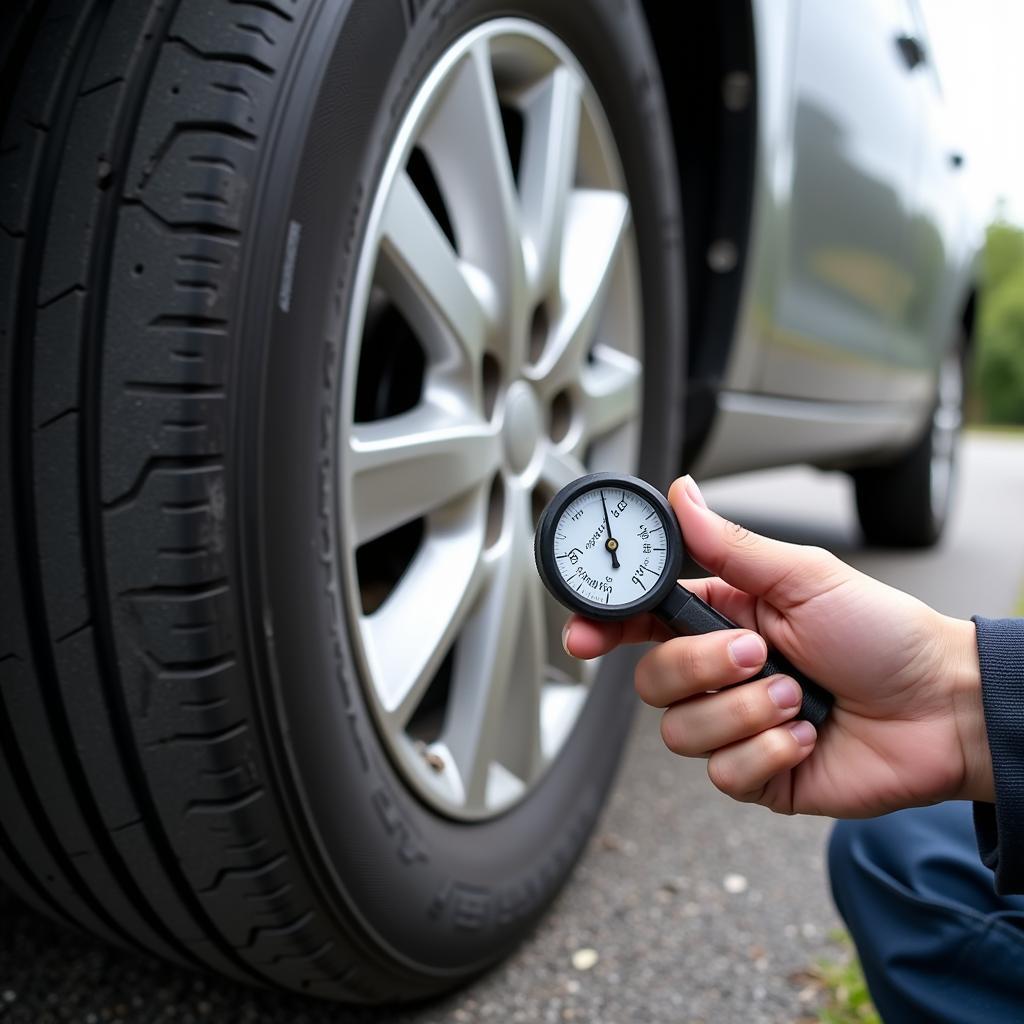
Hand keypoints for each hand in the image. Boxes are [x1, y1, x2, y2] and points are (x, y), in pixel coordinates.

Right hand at [563, 476, 991, 816]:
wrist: (942, 709)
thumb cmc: (882, 634)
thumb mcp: (804, 575)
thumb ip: (729, 544)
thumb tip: (681, 494)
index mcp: (723, 616)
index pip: (641, 619)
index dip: (603, 627)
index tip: (583, 635)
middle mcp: (720, 672)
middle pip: (651, 679)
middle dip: (702, 667)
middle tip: (758, 653)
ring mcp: (735, 725)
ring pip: (681, 731)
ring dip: (746, 712)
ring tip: (797, 697)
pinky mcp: (757, 773)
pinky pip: (723, 773)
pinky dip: (770, 752)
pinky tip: (807, 737)